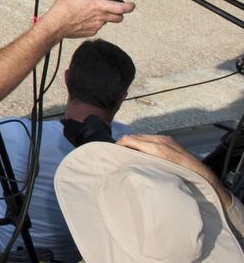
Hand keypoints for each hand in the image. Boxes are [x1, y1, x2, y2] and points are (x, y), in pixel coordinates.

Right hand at [39, 0, 133, 39]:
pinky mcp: (90, 32)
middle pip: (118, 18)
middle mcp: (99, 17)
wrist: (55, 25)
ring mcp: (96, 26)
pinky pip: (97, 27)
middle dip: (118, 13)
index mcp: (97, 6)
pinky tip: (84, 19)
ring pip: (106, 22)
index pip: (121, 8)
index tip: (131, 5)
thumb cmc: (62, 10)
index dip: (129, 6)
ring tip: (90, 12)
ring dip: (104, 17)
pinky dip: (94, 22)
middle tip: (112, 8)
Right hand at [116, 133, 233, 208]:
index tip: (113, 152)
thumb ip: (143, 165)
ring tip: (128, 153)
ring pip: (142, 136)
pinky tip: (142, 151)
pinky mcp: (169, 139)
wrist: (202, 176)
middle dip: (125, 143)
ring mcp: (165, 138)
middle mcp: (160, 140)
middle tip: (117, 154)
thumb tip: (127, 164)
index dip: (119, 145)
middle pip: (134, 136)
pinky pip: (151, 137)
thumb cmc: (181, 178)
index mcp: (156, 148)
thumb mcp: (158, 173)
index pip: (130, 139)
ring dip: (134, 143)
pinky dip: (143, 142)